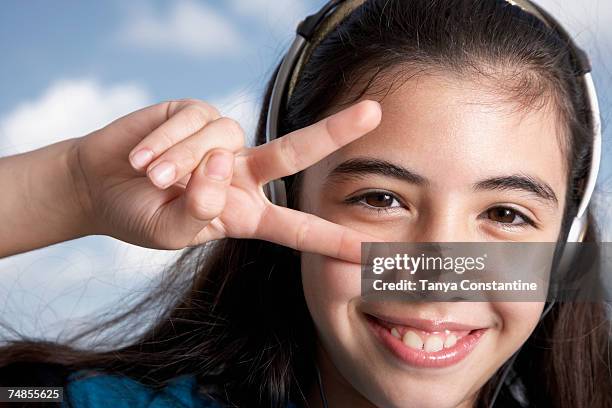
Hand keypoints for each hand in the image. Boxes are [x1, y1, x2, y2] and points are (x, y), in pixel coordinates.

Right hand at [73, 98, 382, 262]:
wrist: (99, 187)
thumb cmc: (141, 215)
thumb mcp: (170, 232)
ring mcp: (221, 141)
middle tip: (375, 113)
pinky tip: (142, 158)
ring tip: (151, 178)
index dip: (329, 239)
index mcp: (245, 212)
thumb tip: (219, 165)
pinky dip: (164, 145)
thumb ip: (197, 212)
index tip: (369, 251)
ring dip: (181, 163)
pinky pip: (192, 124)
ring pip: (221, 142)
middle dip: (334, 132)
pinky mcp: (194, 113)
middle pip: (294, 151)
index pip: (294, 227)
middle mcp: (242, 172)